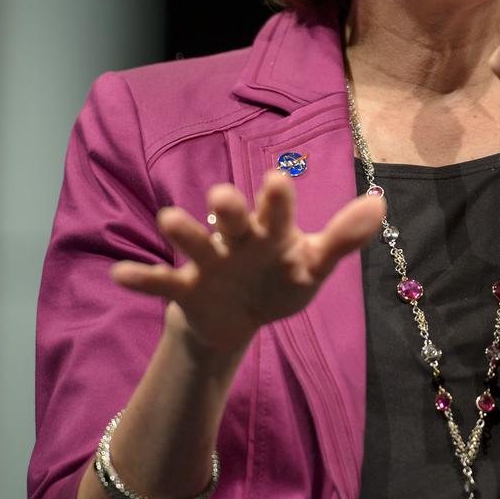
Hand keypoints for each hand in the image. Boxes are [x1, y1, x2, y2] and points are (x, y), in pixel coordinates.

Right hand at [111, 172, 384, 355]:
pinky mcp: (185, 288)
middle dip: (227, 208)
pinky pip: (161, 281)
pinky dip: (142, 279)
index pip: (276, 210)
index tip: (277, 180)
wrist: (240, 318)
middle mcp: (237, 239)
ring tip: (170, 220)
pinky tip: (120, 274)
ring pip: (194, 242)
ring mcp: (208, 261)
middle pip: (231, 218)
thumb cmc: (280, 280)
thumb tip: (380, 204)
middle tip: (222, 197)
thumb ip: (343, 238)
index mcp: (271, 230)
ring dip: (183, 230)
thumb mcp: (312, 265)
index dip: (276, 197)